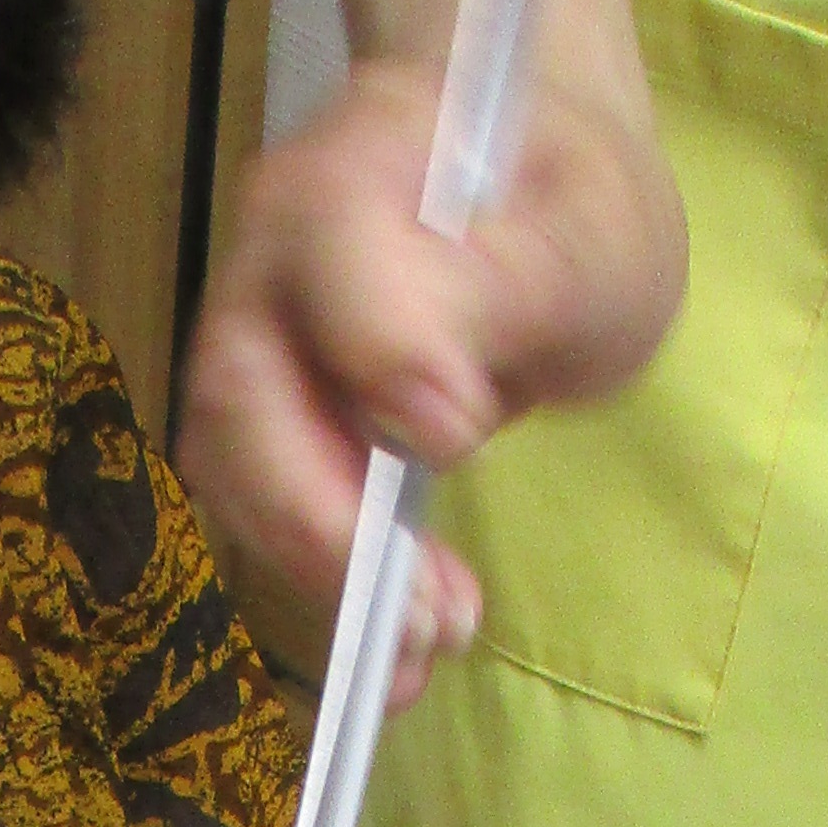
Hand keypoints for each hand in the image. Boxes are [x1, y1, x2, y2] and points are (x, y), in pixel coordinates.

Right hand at [179, 47, 687, 685]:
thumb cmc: (568, 195)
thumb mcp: (593, 232)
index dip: (386, 366)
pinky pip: (263, 511)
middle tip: (432, 615)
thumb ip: (516, 295)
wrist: (527, 175)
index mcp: (353, 175)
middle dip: (325, 527)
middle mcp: (268, 259)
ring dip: (321, 577)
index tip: (462, 436)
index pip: (334, 281)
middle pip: (239, 403)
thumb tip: (426, 421)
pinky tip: (397, 651)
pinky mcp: (264, 418)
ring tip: (426, 645)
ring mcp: (250, 341)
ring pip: (235, 475)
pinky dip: (325, 588)